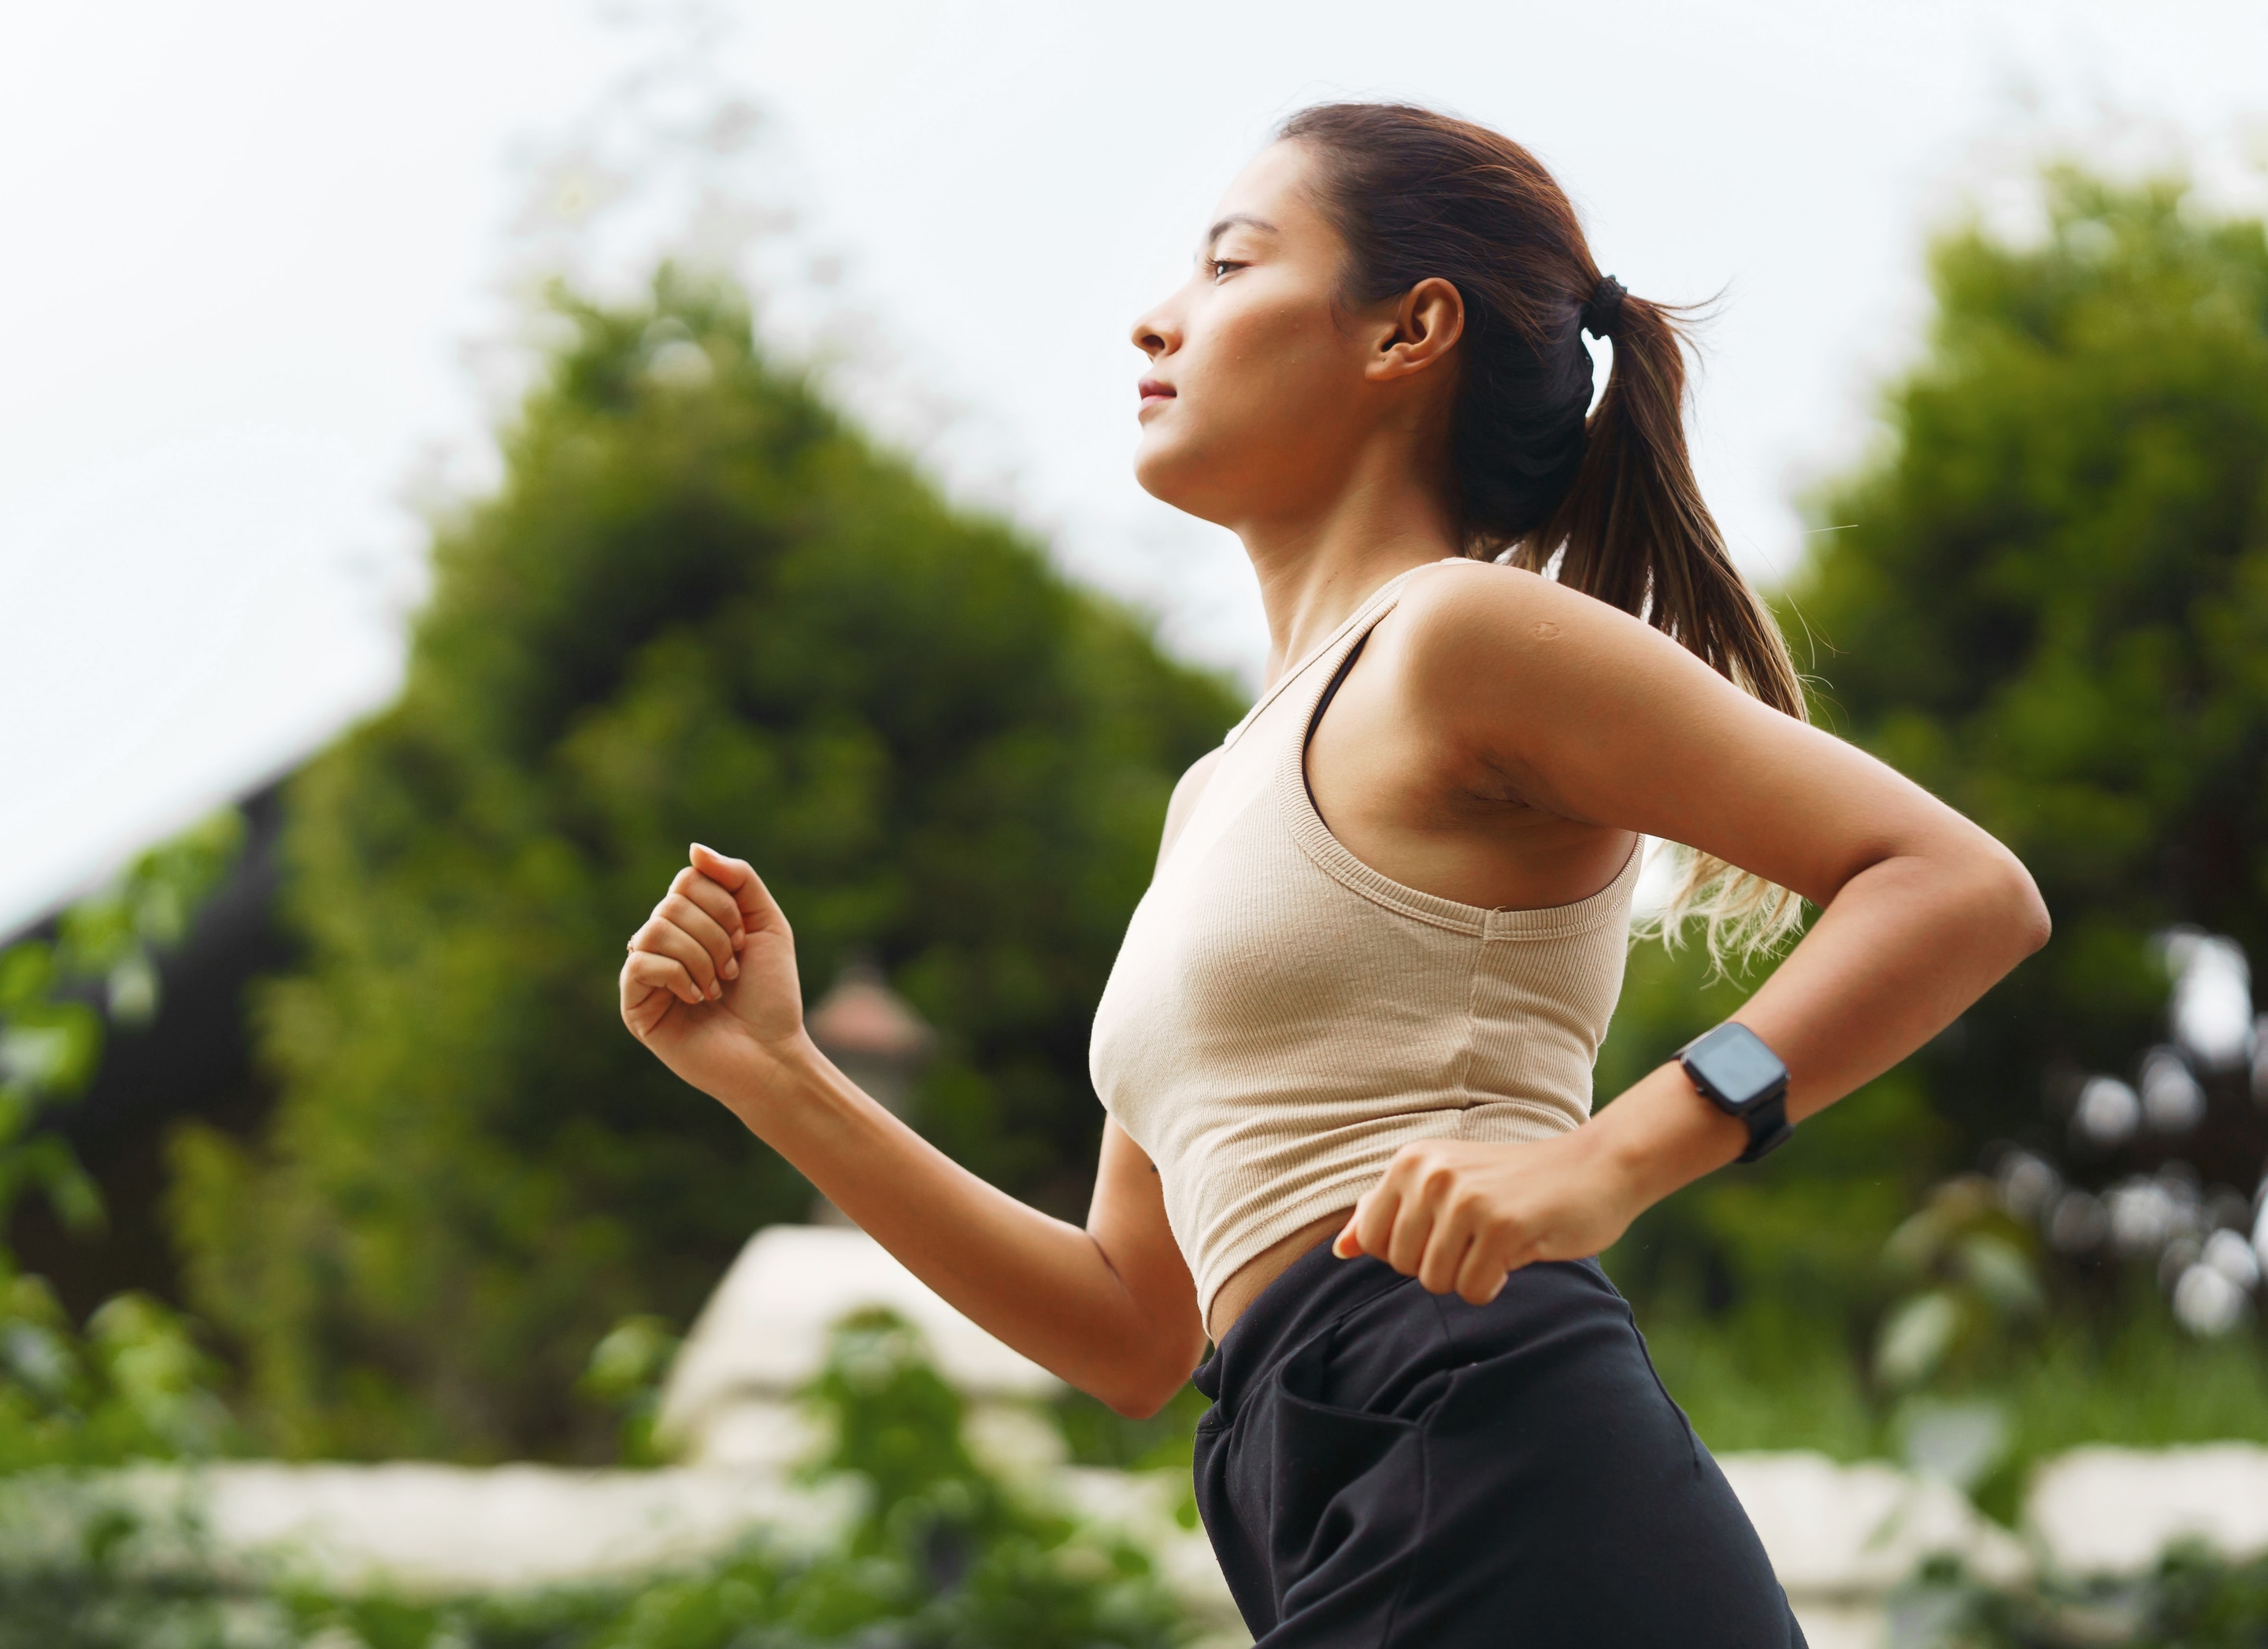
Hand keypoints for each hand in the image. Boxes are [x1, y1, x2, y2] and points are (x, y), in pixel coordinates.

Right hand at [620, 844, 807, 1105]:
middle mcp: (663, 944)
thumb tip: (693, 849)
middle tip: (732, 971)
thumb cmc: (771, 995)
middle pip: (672, 903)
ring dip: (701, 957)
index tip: (743, 940)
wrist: (772, 1053)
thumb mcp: (766, 924)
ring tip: (717, 988)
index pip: (688, 879)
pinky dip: (679, 975)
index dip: (723, 905)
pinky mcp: (635, 1007)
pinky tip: (698, 999)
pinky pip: (641, 963)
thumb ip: (738, 879)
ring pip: (656, 929)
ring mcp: (646, 975)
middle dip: (716, 934)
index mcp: (690, 923)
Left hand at [1330, 1130, 1643, 1303]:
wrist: (1594, 1167)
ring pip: (1436, 1282)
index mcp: (1410, 1161)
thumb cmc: (1514, 1183)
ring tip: (1498, 1241)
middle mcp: (1431, 1174)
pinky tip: (1518, 1251)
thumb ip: (1389, 1211)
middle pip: (1404, 1266)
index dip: (1410, 1252)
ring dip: (1470, 1275)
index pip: (1373, 1242)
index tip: (1448, 1230)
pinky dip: (1495, 1285)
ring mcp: (1465, 1199)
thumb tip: (1339, 1249)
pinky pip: (1473, 1291)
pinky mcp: (1501, 1227)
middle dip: (1442, 1265)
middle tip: (1479, 1236)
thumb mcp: (1445, 1184)